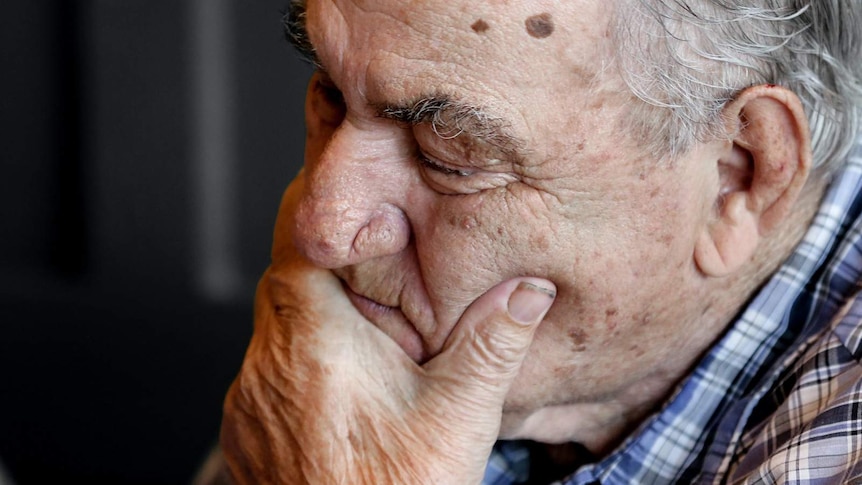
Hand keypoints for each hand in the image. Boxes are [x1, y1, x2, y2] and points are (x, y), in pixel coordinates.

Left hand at [220, 180, 555, 484]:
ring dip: (310, 318)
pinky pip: (264, 372)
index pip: (294, 241)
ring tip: (362, 332)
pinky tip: (339, 386)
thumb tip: (526, 292)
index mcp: (313, 341)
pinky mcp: (245, 431)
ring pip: (271, 328)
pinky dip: (295, 363)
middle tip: (369, 267)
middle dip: (324, 267)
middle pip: (284, 280)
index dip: (314, 208)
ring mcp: (249, 400)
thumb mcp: (459, 414)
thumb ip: (492, 342)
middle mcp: (267, 363)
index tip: (338, 194)